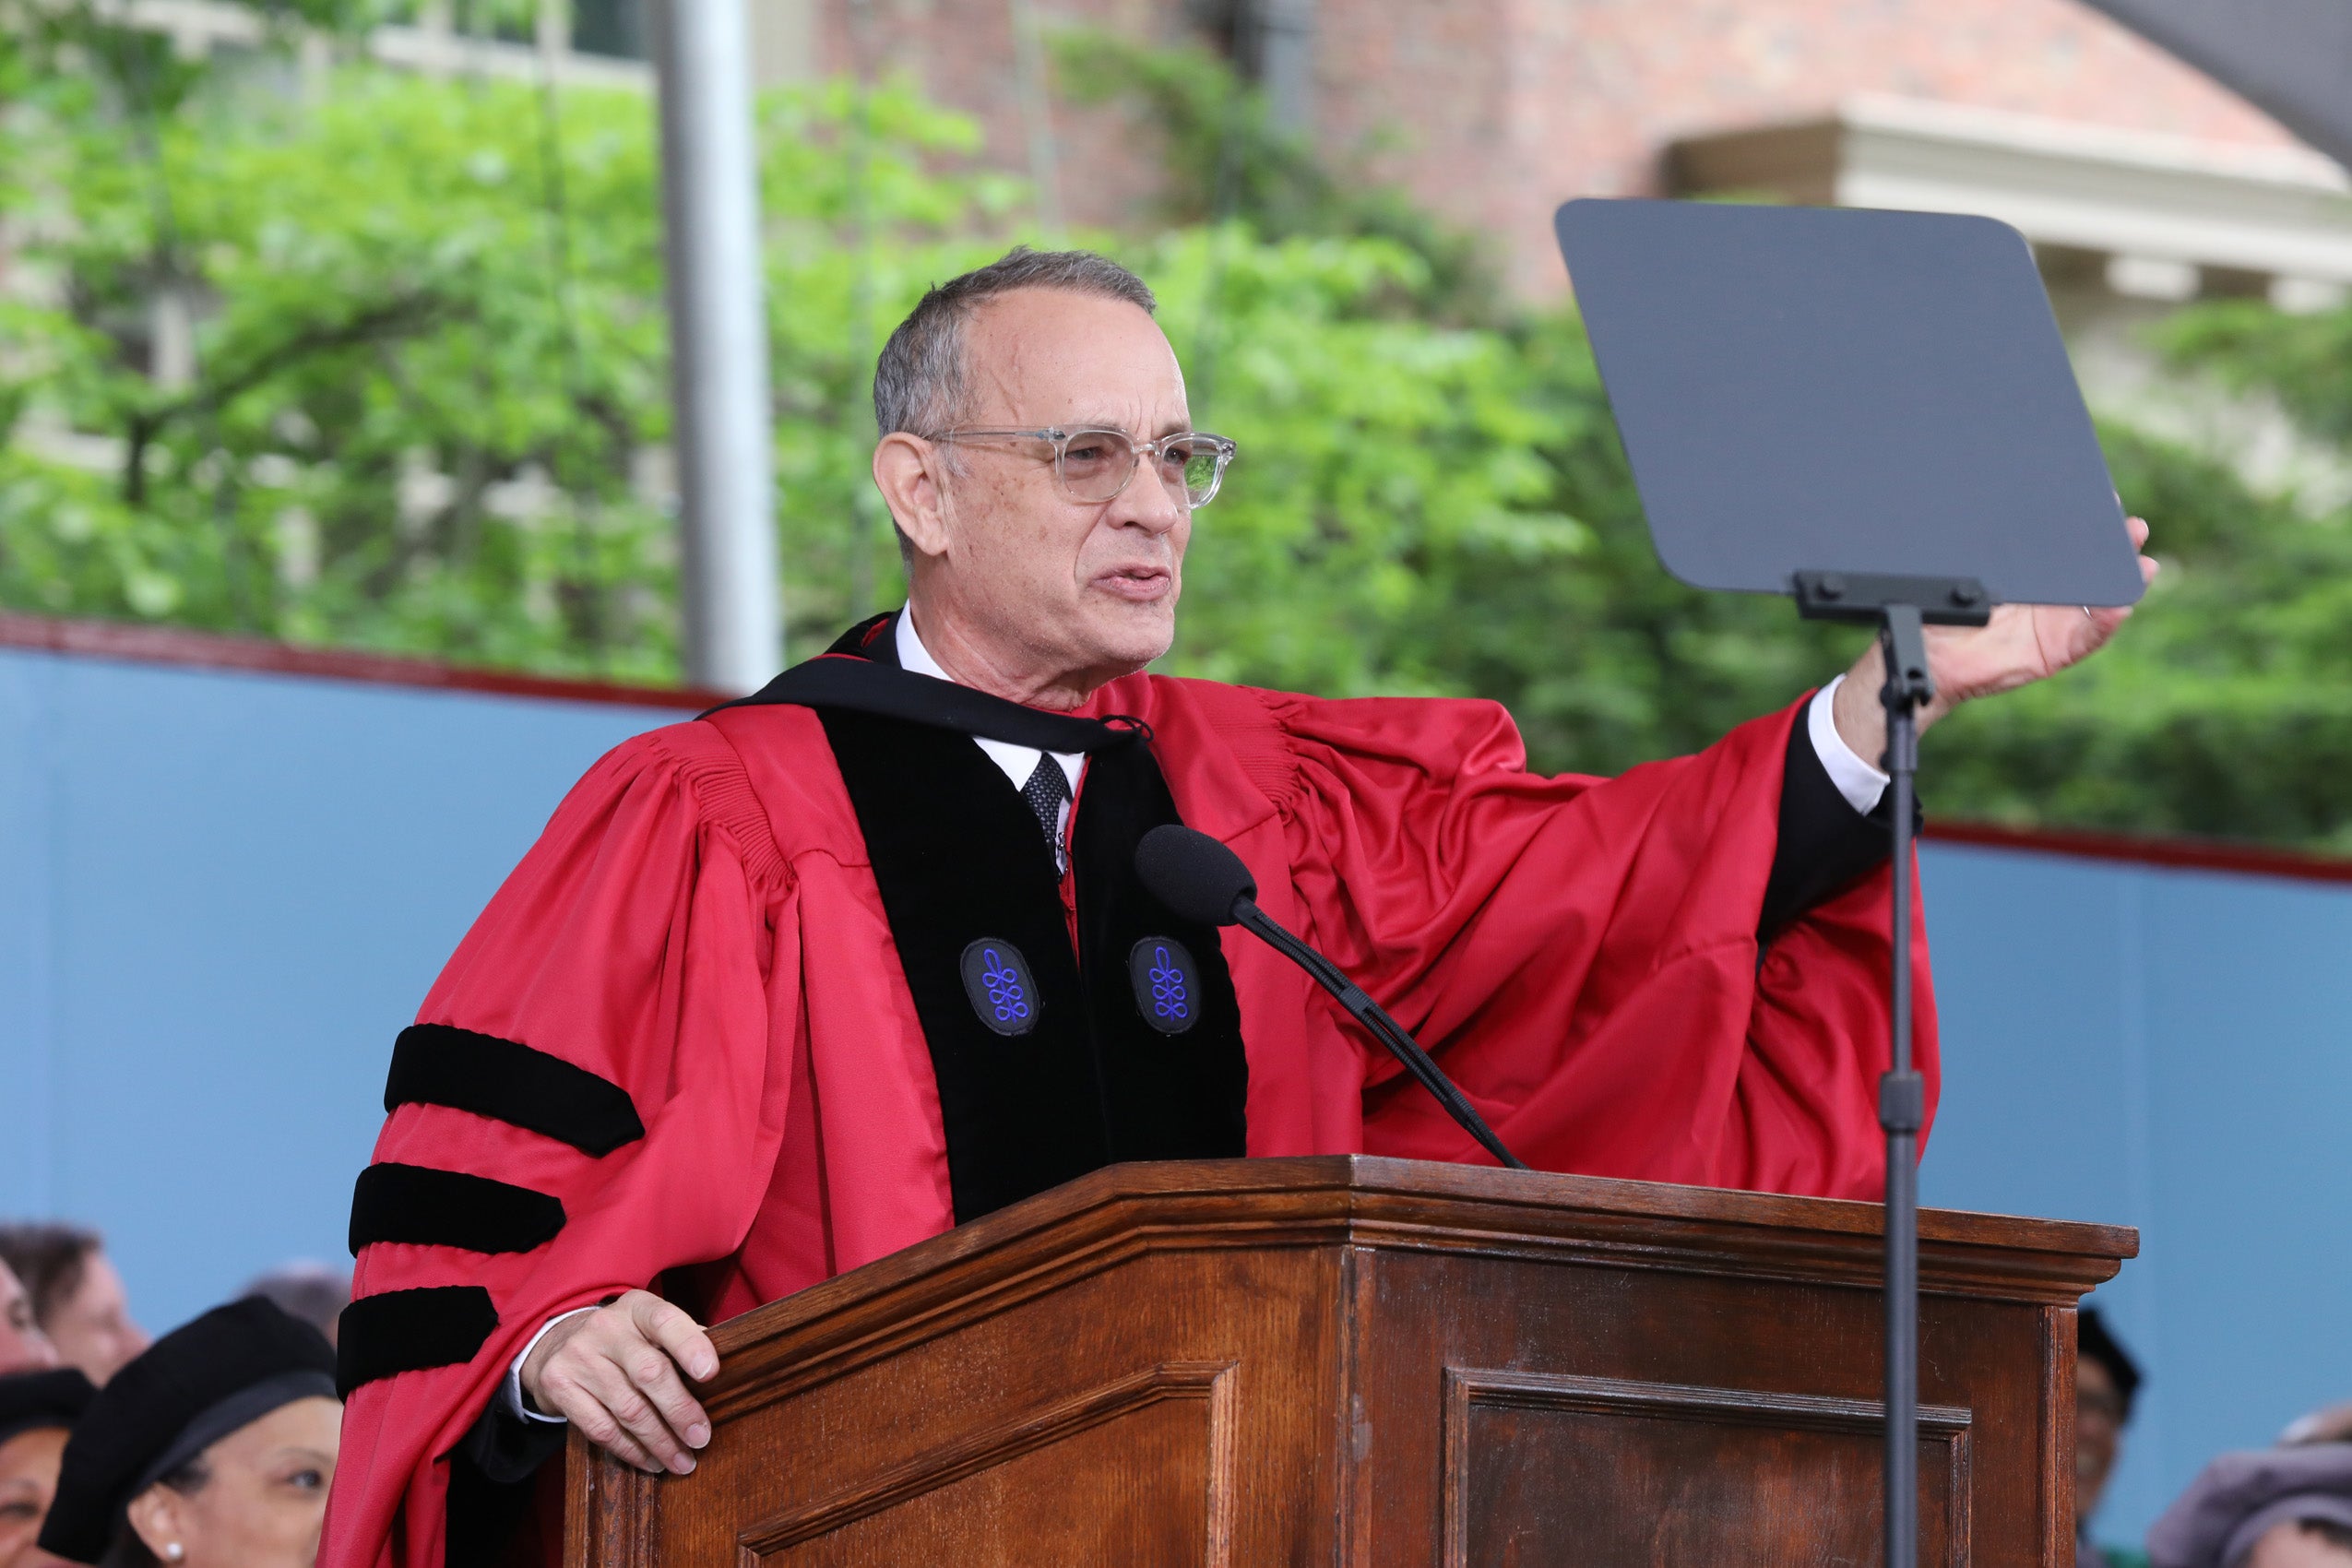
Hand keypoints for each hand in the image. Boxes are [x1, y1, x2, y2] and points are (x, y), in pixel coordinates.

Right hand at [520, 1290, 717, 1475]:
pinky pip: (601, 1428)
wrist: (556, 1344)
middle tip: (701, 1438)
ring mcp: (578, 1357)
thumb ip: (681, 1342)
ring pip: (627, 1408)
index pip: (666, 1320)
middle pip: (649, 1373)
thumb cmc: (623, 1340)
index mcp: (637, 1307)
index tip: (711, 1373)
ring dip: (659, 1441)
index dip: (690, 1346)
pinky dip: (630, 1450)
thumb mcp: (648, 1328)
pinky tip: (650, 1460)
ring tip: (681, 1460)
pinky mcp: (559, 1387)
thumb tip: (726, 1371)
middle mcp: (605, 1327)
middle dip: (680, 1411)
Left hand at [1832, 516, 2157, 760]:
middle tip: (2133, 527)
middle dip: (2118, 547)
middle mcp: (2049, 597)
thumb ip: (1989, 549)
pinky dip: (2106, 623)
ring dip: (2125, 582)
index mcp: (2031, 574)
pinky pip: (2087, 637)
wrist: (1926, 656)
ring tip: (2142, 564)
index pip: (2067, 546)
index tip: (2107, 500)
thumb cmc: (1939, 612)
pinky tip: (2119, 607)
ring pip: (2102, 601)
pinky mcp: (2055, 651)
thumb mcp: (1963, 570)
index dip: (2089, 525)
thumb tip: (2004, 513)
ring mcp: (2056, 624)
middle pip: (2094, 569)